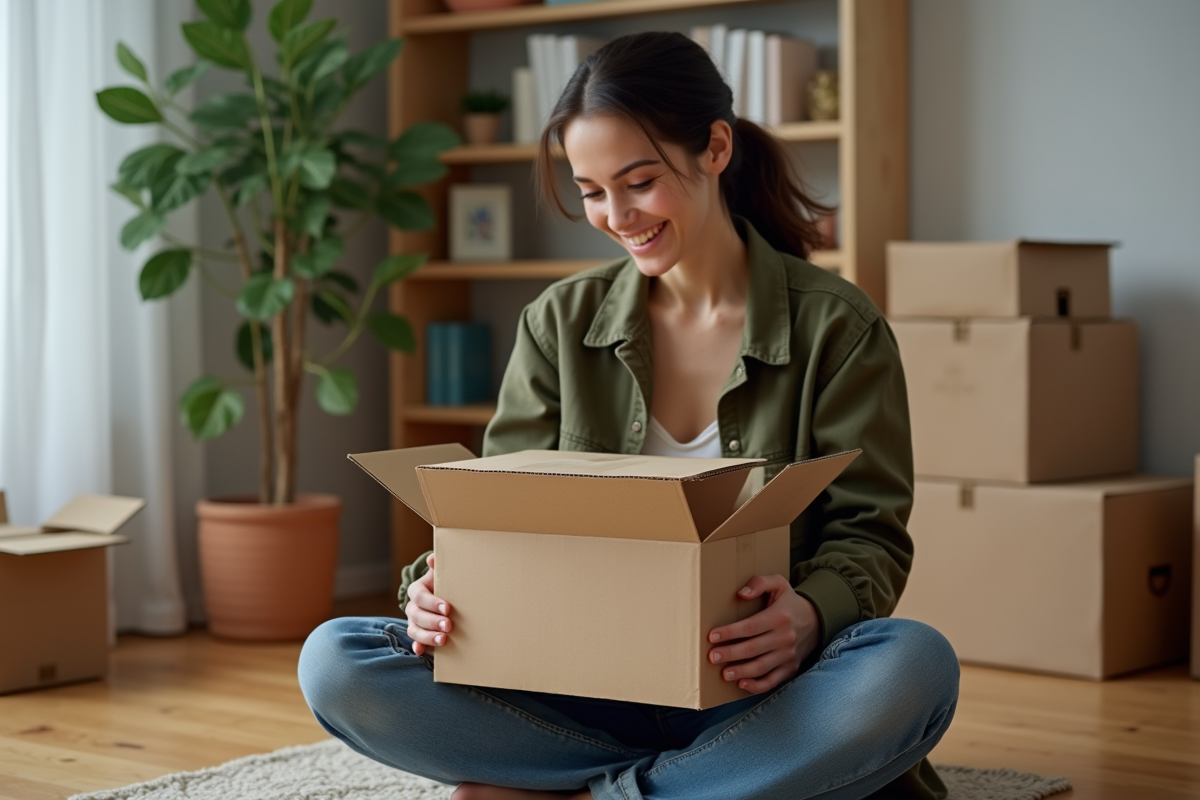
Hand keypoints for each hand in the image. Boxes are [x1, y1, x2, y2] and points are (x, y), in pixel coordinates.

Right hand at [404, 553, 452, 655]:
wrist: (446, 597)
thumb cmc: (445, 584)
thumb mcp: (442, 574)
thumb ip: (438, 566)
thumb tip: (433, 558)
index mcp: (417, 590)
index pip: (419, 596)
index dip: (432, 603)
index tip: (448, 608)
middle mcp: (413, 607)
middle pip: (417, 615)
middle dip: (432, 621)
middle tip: (449, 626)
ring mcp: (414, 622)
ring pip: (414, 630)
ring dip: (427, 636)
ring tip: (443, 640)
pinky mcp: (419, 635)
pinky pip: (415, 641)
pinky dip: (418, 646)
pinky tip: (422, 651)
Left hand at [706, 574, 820, 693]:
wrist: (816, 620)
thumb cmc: (789, 601)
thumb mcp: (779, 583)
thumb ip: (760, 583)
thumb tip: (741, 594)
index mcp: (779, 617)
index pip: (750, 627)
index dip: (730, 632)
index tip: (712, 636)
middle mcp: (785, 637)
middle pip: (753, 649)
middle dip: (731, 654)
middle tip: (712, 656)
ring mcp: (788, 655)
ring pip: (761, 667)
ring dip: (741, 672)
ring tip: (724, 673)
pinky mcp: (791, 668)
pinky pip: (773, 681)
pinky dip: (757, 686)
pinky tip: (742, 684)